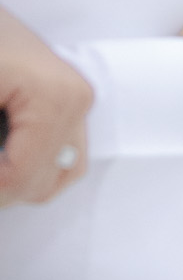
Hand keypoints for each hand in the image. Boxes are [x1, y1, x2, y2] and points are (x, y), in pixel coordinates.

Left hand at [0, 7, 92, 205]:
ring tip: (0, 163)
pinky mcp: (70, 98)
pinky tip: (10, 155)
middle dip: (8, 182)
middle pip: (45, 181)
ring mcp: (77, 98)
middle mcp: (76, 99)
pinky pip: (65, 153)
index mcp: (55, 98)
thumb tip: (0, 180)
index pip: (22, 176)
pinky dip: (37, 164)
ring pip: (60, 173)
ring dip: (23, 178)